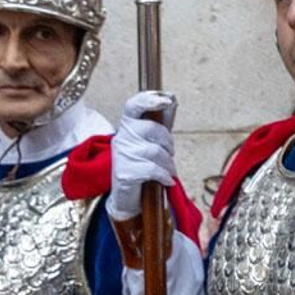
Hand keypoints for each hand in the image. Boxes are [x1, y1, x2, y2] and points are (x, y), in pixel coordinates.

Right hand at [107, 91, 177, 221]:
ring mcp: (121, 155)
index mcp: (127, 126)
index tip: (166, 100)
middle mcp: (122, 138)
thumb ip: (160, 123)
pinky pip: (153, 169)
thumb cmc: (142, 165)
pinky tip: (166, 180)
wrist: (127, 196)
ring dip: (168, 163)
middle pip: (152, 129)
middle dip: (168, 142)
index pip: (133, 106)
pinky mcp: (124, 173)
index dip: (148, 100)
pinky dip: (164, 176)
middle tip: (169, 153)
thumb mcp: (150, 142)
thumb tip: (172, 98)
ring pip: (155, 151)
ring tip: (168, 170)